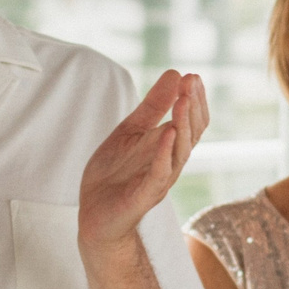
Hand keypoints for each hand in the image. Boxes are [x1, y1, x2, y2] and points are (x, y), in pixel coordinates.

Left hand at [79, 70, 207, 249]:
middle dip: (193, 106)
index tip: (193, 76)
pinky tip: (167, 132)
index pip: (193, 121)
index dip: (195, 99)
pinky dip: (165, 153)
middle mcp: (170, 163)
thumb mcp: (131, 131)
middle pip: (192, 134)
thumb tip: (175, 73)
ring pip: (180, 152)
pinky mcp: (144, 196)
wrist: (94, 215)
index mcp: (168, 147)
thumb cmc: (115, 173)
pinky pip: (160, 174)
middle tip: (192, 81)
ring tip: (182, 100)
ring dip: (183, 124)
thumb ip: (152, 106)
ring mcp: (159, 180)